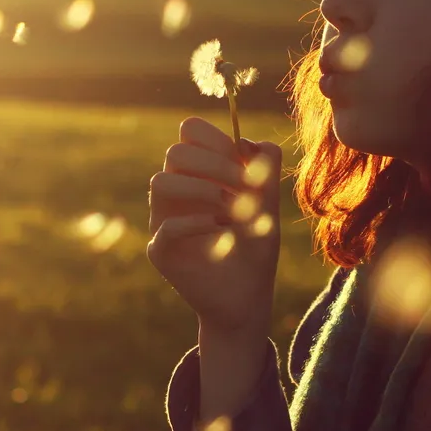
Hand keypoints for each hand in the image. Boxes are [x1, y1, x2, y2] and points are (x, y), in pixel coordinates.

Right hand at [147, 116, 282, 335]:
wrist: (248, 297)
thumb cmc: (256, 246)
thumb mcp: (270, 205)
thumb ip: (266, 169)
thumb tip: (245, 142)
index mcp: (199, 173)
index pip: (191, 132)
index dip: (216, 138)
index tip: (243, 160)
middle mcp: (177, 192)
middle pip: (175, 152)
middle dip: (214, 164)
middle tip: (245, 189)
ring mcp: (164, 219)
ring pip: (160, 181)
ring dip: (202, 190)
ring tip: (231, 211)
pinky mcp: (161, 250)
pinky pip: (168, 227)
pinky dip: (198, 224)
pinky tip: (222, 232)